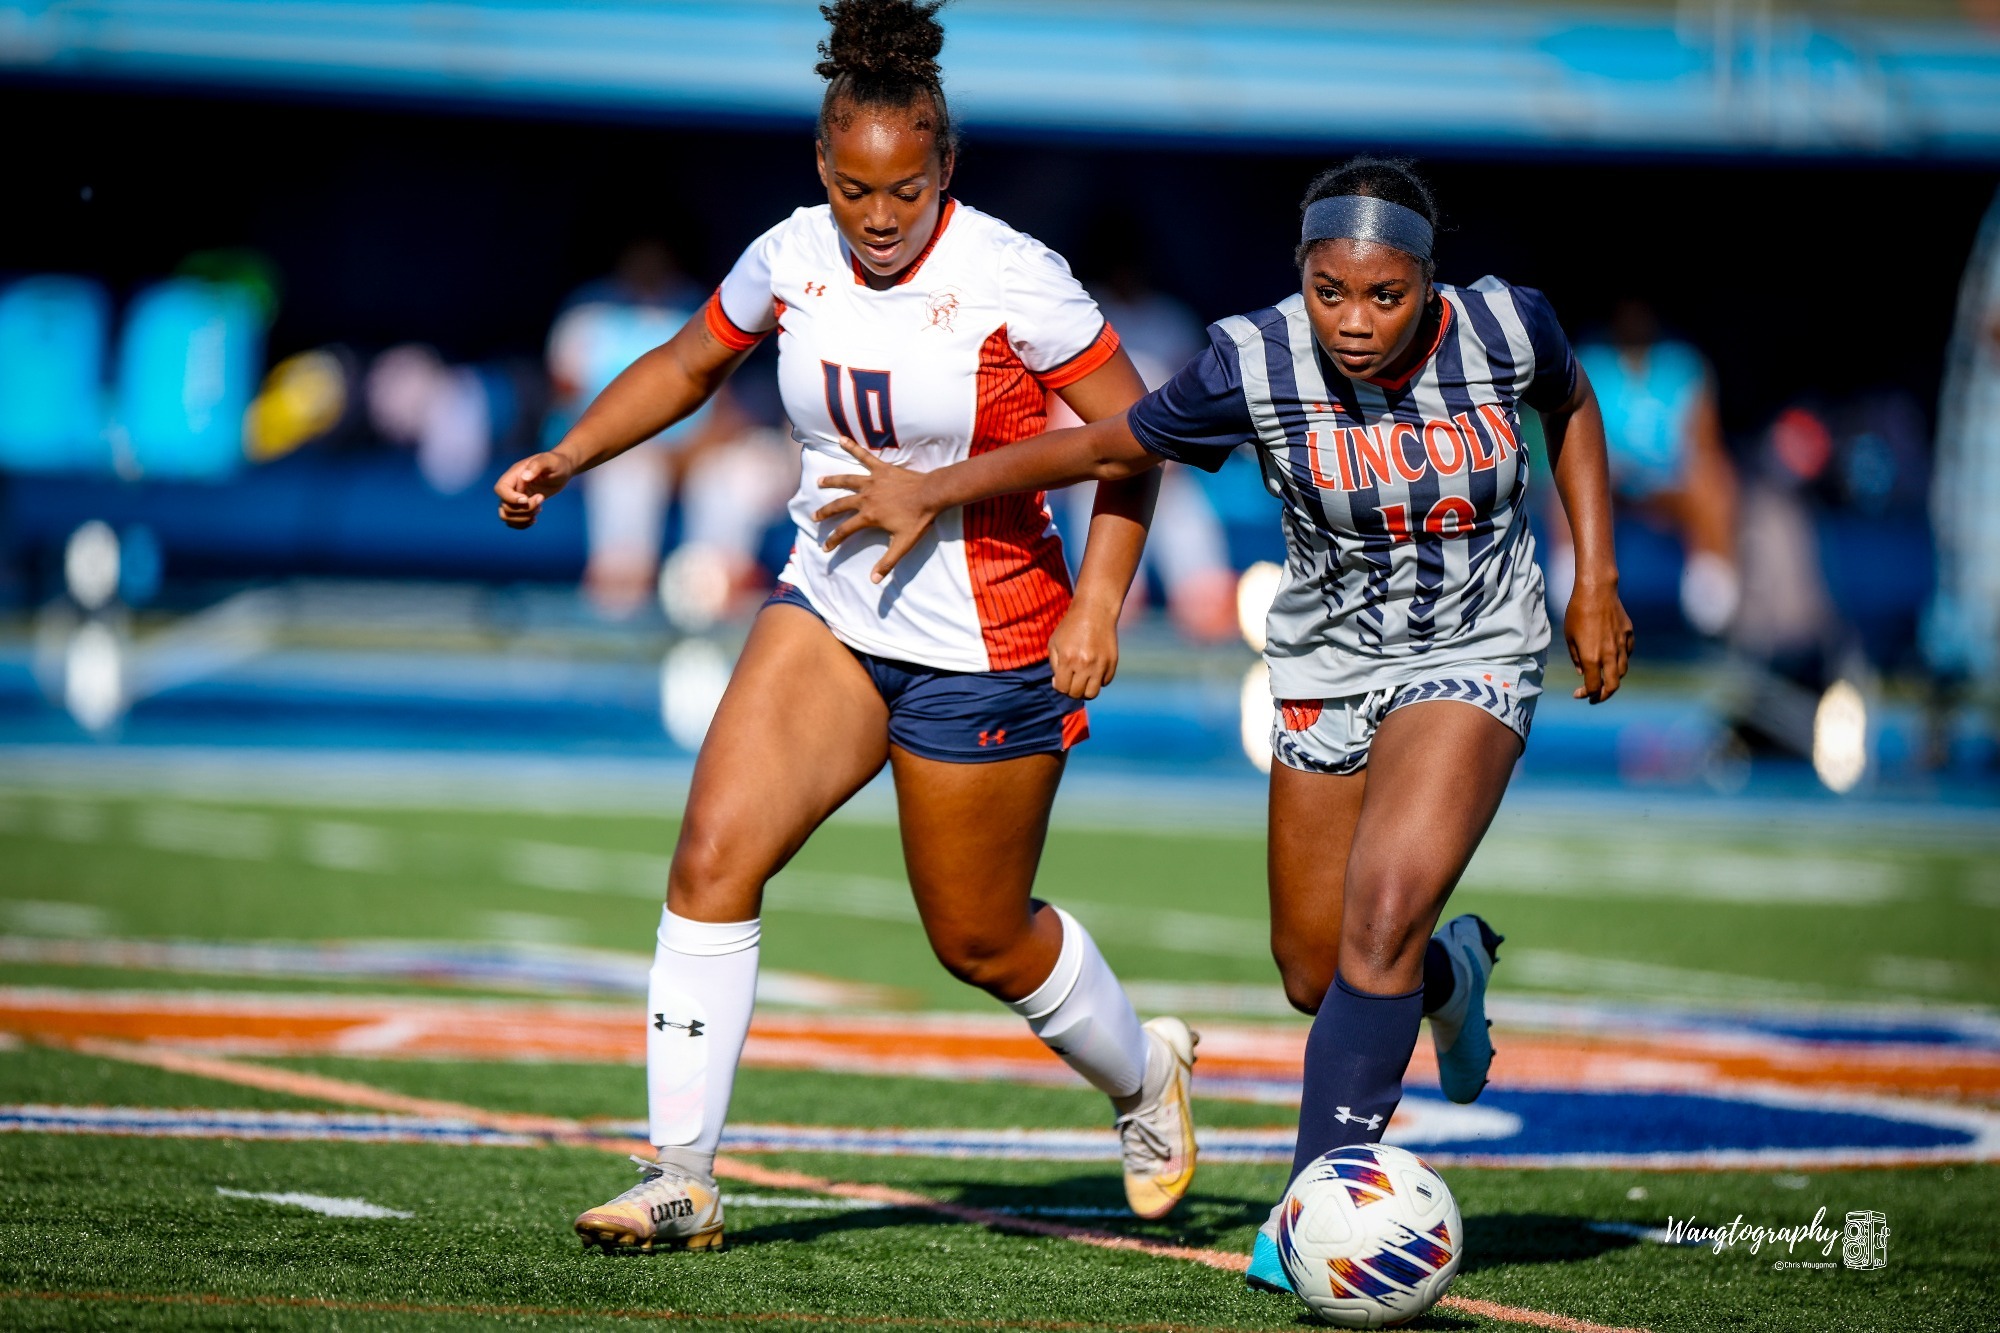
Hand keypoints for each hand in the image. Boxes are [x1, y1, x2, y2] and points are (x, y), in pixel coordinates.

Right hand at [495, 452, 575, 528]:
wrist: (561, 469)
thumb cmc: (556, 463)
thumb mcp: (549, 460)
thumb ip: (537, 466)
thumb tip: (524, 477)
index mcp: (514, 475)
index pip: (500, 489)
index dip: (510, 498)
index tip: (527, 498)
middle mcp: (511, 487)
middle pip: (505, 506)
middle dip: (525, 509)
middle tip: (541, 498)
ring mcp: (515, 498)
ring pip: (506, 516)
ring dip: (523, 518)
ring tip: (539, 509)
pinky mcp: (521, 506)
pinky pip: (512, 521)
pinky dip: (522, 524)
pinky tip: (535, 519)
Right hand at [812, 439, 939, 582]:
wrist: (932, 495)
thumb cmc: (919, 519)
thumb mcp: (903, 544)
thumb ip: (888, 562)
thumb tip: (875, 580)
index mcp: (869, 516)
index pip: (845, 530)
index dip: (833, 540)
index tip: (825, 547)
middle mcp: (866, 498)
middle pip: (839, 505)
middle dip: (826, 512)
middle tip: (815, 517)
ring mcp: (872, 481)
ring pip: (846, 481)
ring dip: (832, 482)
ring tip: (819, 482)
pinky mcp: (881, 468)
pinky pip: (864, 456)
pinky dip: (853, 447)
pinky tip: (842, 439)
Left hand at [1049, 597, 1120, 699]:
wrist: (1095, 611)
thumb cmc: (1070, 627)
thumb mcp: (1054, 643)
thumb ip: (1054, 665)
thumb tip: (1058, 684)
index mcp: (1067, 659)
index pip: (1062, 688)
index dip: (1059, 686)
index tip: (1060, 678)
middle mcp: (1085, 664)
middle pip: (1077, 694)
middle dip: (1071, 690)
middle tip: (1071, 679)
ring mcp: (1100, 664)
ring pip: (1093, 693)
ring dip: (1086, 690)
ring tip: (1083, 679)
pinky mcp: (1112, 662)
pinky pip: (1105, 682)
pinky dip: (1099, 679)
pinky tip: (1094, 668)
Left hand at [1565, 578, 1633, 702]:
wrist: (1597, 591)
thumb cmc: (1577, 612)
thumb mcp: (1569, 636)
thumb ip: (1576, 657)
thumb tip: (1582, 671)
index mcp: (1591, 658)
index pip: (1594, 687)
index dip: (1586, 694)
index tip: (1579, 694)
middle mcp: (1609, 655)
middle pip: (1613, 686)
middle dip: (1604, 695)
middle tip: (1595, 697)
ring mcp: (1622, 645)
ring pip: (1622, 671)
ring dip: (1613, 679)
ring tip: (1603, 678)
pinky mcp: (1629, 635)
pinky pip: (1628, 654)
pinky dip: (1621, 661)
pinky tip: (1613, 658)